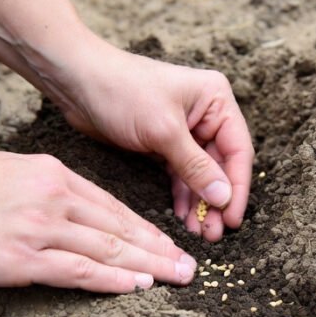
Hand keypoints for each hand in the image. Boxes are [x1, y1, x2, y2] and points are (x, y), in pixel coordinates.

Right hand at [0, 151, 197, 292]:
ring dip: (148, 266)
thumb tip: (65, 211)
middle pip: (119, 227)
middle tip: (188, 266)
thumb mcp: (5, 172)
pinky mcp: (22, 258)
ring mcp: (40, 228)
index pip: (110, 206)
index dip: (142, 228)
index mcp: (52, 174)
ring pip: (108, 249)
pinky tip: (138, 285)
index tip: (165, 243)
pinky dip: (113, 279)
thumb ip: (40, 190)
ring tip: (178, 278)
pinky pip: (80, 270)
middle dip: (158, 249)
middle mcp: (54, 197)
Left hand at [52, 43, 253, 241]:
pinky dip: (183, 195)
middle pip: (222, 165)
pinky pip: (181, 174)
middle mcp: (205, 114)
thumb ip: (196, 166)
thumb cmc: (122, 92)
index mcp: (215, 100)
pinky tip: (182, 217)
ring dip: (200, 202)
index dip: (237, 187)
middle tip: (214, 234)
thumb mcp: (164, 131)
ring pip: (201, 174)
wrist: (77, 82)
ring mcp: (185, 130)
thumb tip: (223, 197)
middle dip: (217, 200)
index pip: (238, 150)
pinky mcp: (163, 143)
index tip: (232, 219)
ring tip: (199, 233)